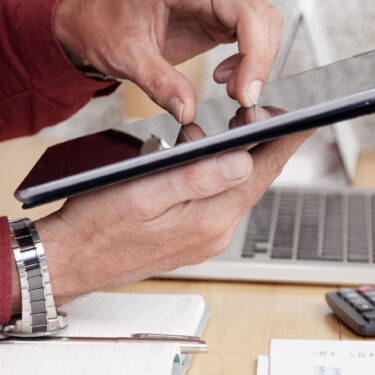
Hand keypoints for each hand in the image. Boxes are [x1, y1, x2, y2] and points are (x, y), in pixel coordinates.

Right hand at [35, 128, 312, 301]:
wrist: (66, 262)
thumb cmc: (94, 227)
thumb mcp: (143, 193)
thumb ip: (196, 178)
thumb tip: (244, 161)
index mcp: (209, 220)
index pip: (263, 172)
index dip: (286, 139)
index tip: (307, 115)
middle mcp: (214, 233)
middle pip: (254, 180)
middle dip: (264, 145)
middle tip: (269, 111)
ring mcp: (203, 239)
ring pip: (234, 190)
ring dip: (238, 159)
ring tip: (236, 128)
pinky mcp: (190, 239)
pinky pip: (216, 202)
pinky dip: (217, 177)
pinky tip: (205, 160)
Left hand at [54, 0, 302, 122]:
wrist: (92, 29)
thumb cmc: (103, 26)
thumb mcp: (123, 56)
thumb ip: (157, 82)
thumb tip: (186, 110)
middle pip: (250, 11)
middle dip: (258, 54)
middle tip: (244, 95)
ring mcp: (212, 5)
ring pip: (259, 24)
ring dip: (258, 60)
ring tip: (234, 91)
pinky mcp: (217, 23)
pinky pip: (251, 39)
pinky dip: (249, 63)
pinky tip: (227, 80)